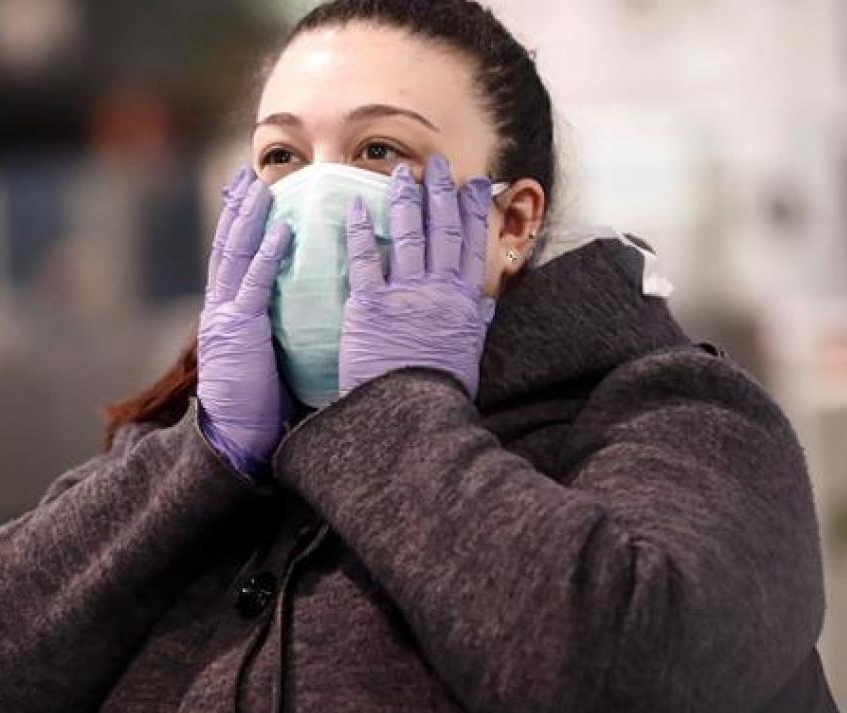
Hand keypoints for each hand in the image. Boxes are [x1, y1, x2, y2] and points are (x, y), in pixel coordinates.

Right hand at [197, 166, 293, 477]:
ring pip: (235, 254)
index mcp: (226, 315)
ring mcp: (226, 318)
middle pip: (228, 245)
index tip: (249, 194)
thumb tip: (305, 311)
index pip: (231, 259)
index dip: (239, 224)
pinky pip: (253, 285)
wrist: (234, 440)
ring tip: (262, 186)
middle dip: (238, 208)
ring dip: (249, 217)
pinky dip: (266, 255)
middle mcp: (220, 309)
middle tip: (248, 175)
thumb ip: (275, 330)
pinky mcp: (239, 332)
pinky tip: (281, 230)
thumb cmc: (258, 408)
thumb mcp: (265, 359)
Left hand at [339, 155, 494, 400]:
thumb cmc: (438, 391)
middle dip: (441, 192)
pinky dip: (363, 230)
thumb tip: (486, 303)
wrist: (408, 414)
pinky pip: (365, 260)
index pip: (472, 244)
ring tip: (401, 172)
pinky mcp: (369, 305)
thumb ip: (475, 323)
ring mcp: (405, 294)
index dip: (474, 210)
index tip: (476, 184)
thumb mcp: (468, 355)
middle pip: (443, 230)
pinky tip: (359, 205)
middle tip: (437, 164)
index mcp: (464, 301)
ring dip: (406, 200)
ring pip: (409, 235)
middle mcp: (438, 290)